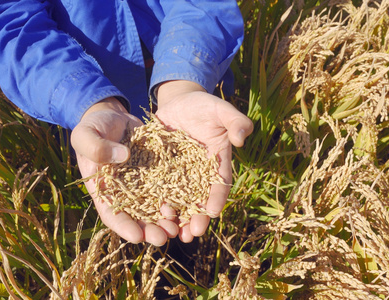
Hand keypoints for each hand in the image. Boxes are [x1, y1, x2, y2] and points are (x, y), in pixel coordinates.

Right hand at [70, 97, 178, 245]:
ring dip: (166, 219)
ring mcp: (142, 184)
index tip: (137, 237)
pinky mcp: (157, 173)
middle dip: (150, 229)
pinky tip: (189, 205)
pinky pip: (168, 187)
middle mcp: (124, 192)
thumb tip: (121, 158)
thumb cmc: (93, 126)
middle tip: (164, 237)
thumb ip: (96, 147)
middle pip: (137, 217)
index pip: (111, 214)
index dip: (124, 227)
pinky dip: (177, 197)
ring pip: (155, 206)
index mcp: (103, 189)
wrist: (114, 116)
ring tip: (179, 227)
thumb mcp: (85, 134)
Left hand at [156, 80, 252, 242]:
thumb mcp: (220, 109)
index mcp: (217, 162)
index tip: (211, 215)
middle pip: (198, 201)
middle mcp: (199, 174)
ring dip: (174, 217)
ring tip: (168, 232)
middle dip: (194, 219)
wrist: (179, 102)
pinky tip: (147, 215)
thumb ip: (234, 120)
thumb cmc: (204, 105)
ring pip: (178, 200)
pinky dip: (154, 203)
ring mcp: (180, 174)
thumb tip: (242, 137)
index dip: (216, 200)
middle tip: (188, 235)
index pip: (220, 184)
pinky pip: (158, 189)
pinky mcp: (161, 171)